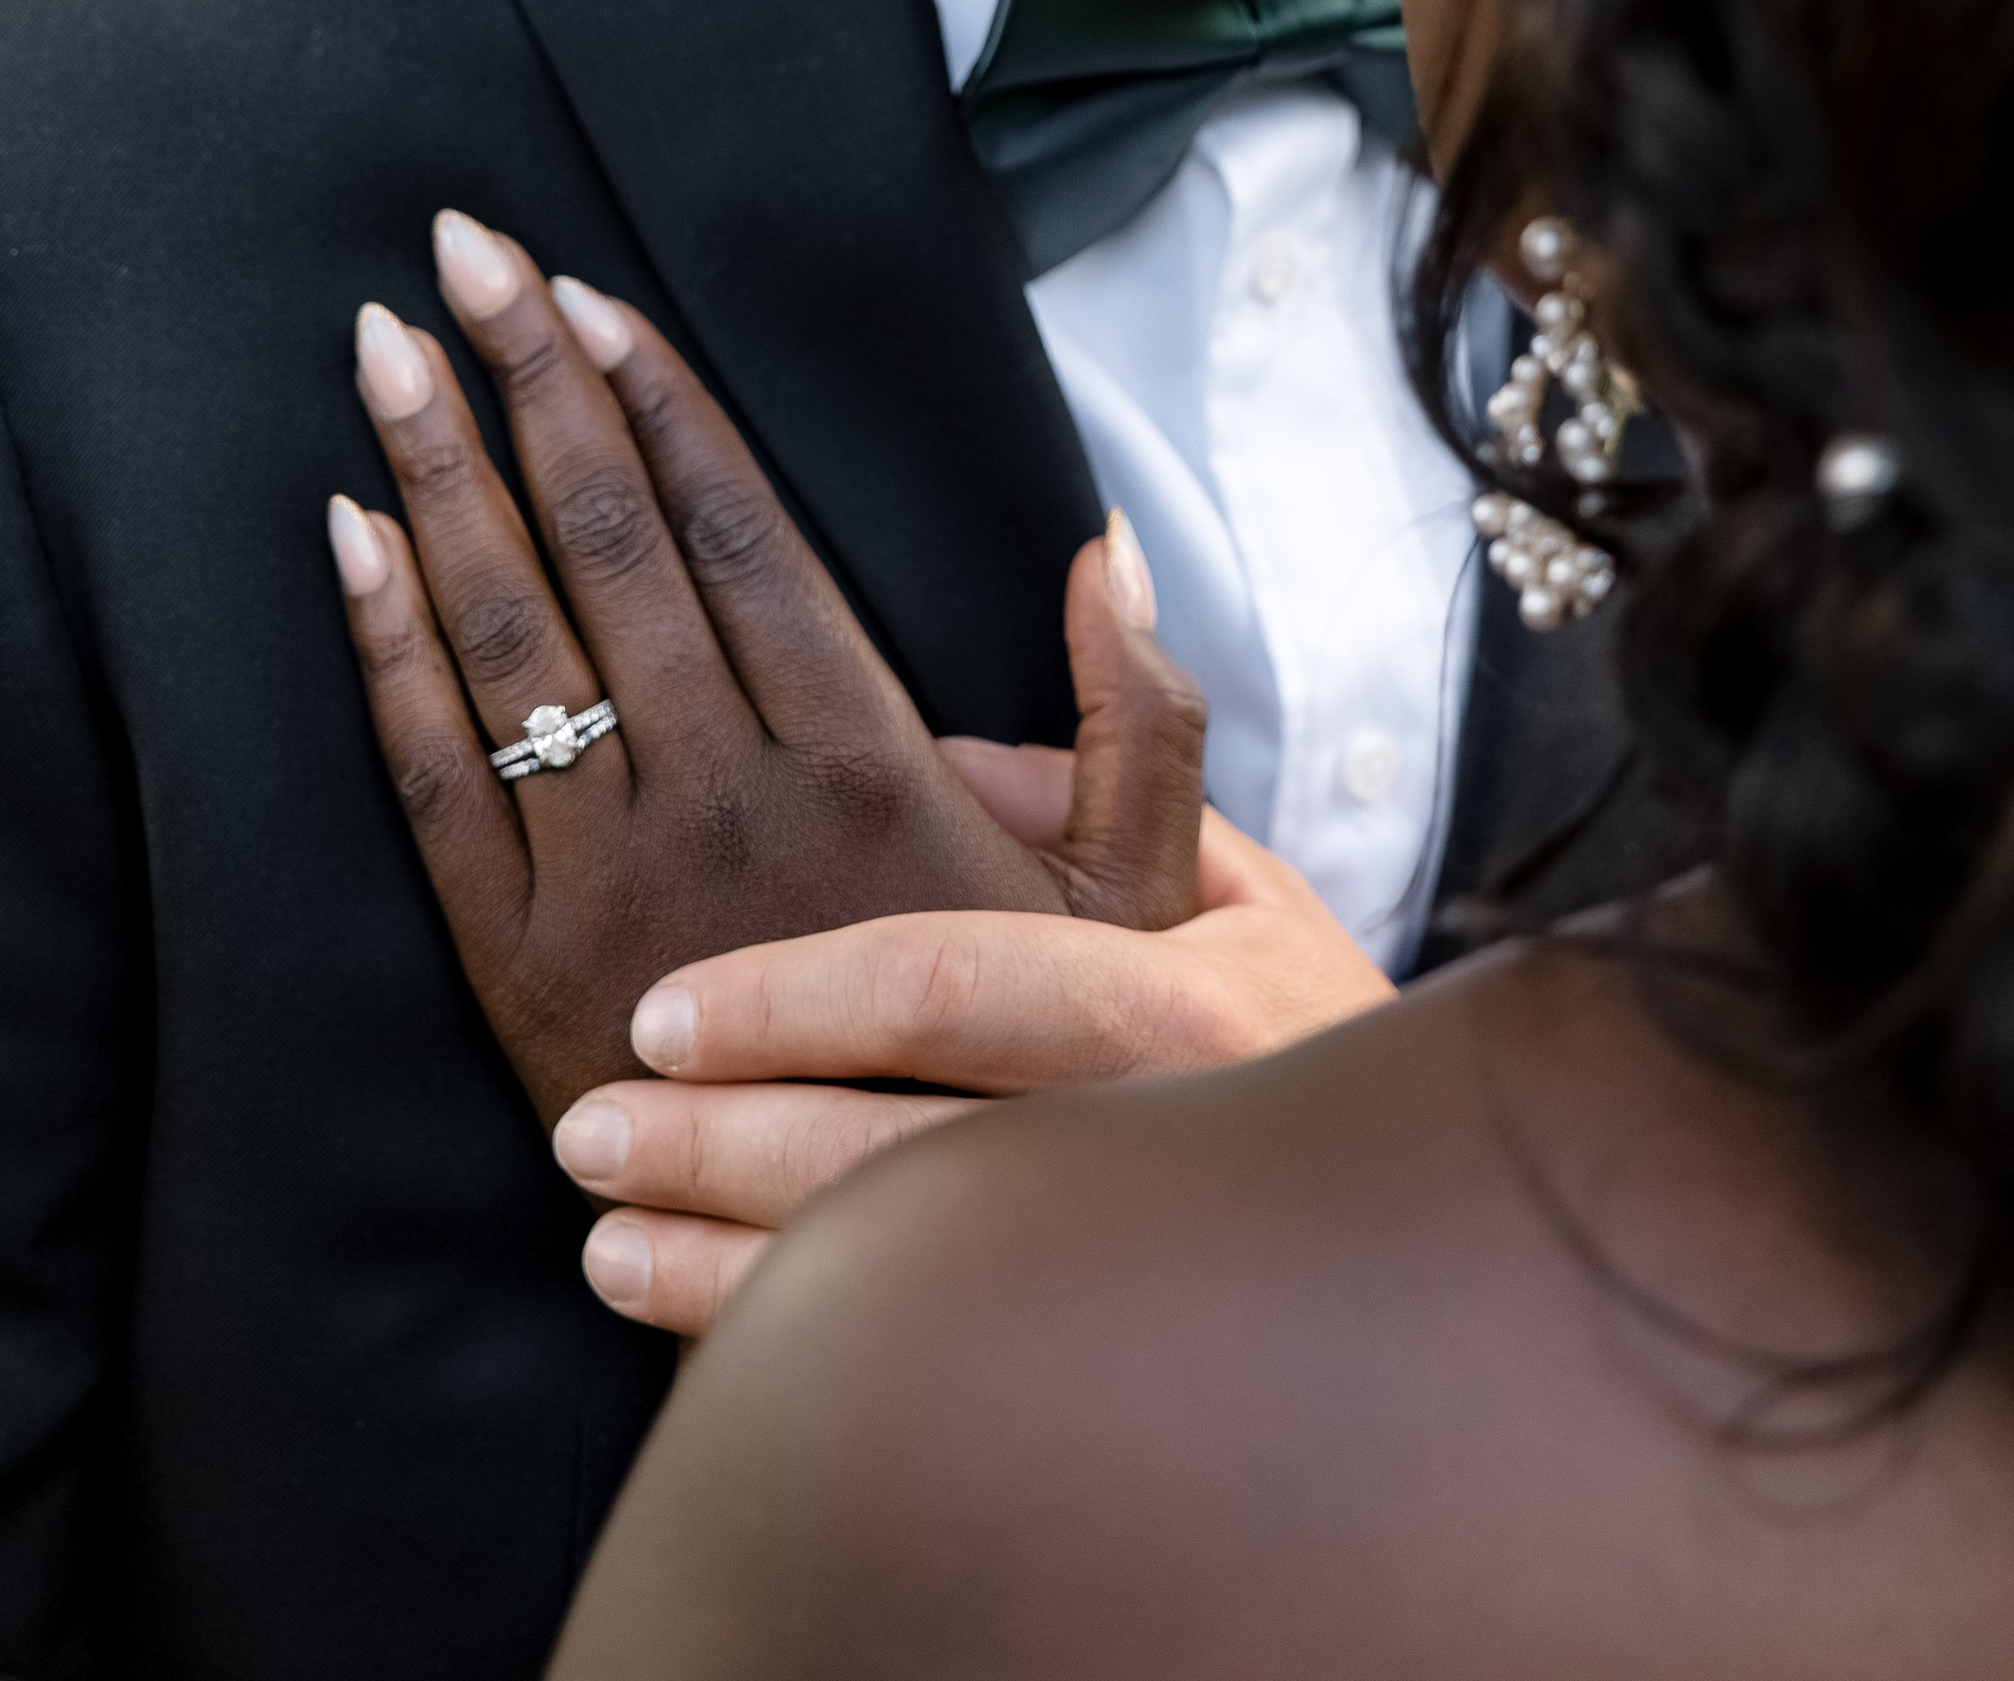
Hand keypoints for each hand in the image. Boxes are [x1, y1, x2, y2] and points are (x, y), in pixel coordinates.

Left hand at [329, 211, 1207, 1123]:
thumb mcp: (1139, 908)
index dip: (655, 393)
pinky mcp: (514, 975)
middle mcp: (727, 800)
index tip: (587, 290)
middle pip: (607, 539)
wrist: (900, 1290)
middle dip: (525, 378)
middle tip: (459, 241)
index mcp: (864, 759)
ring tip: (385, 346)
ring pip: (507, 635)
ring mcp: (610, 886)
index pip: (733, 525)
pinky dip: (382, 654)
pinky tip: (347, 540)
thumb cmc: (1030, 1081)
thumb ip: (1139, 723)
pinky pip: (431, 782)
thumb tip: (1113, 548)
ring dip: (437, 473)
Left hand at [552, 777, 1395, 1332]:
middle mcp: (1136, 1148)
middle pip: (884, 1151)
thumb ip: (1129, 755)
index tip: (663, 1006)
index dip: (789, 1000)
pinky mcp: (1086, 1376)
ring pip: (885, 1280)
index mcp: (1168, 1008)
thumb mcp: (1249, 886)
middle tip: (585, 1124)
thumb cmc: (1311, 1045)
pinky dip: (778, 1355)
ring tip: (600, 1228)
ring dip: (719, 1259)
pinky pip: (909, 1376)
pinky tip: (681, 1333)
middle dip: (717, 1141)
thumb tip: (1029, 637)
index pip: (941, 989)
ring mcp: (1110, 1281)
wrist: (1427, 1256)